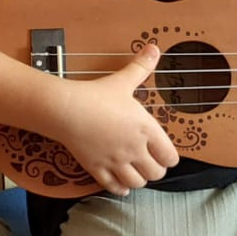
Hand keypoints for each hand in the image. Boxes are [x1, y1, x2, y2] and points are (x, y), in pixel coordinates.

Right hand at [56, 43, 181, 196]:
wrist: (66, 109)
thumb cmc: (96, 94)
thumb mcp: (122, 80)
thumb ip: (141, 67)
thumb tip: (154, 47)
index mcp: (146, 129)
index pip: (170, 157)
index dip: (169, 157)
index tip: (163, 152)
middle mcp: (135, 149)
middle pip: (156, 174)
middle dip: (155, 170)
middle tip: (148, 162)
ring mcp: (115, 161)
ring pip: (137, 184)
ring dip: (138, 180)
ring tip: (134, 171)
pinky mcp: (97, 169)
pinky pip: (114, 187)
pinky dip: (119, 188)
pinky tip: (119, 183)